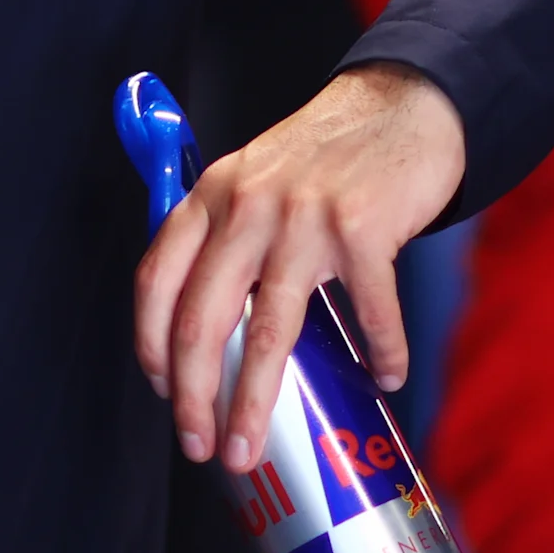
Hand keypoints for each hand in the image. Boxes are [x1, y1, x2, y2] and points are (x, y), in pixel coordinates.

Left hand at [132, 62, 465, 474]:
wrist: (402, 105)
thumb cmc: (326, 157)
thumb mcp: (253, 180)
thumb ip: (227, 239)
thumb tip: (212, 333)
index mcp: (212, 198)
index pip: (156, 281)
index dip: (152, 347)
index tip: (163, 394)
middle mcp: (248, 207)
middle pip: (202, 320)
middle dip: (194, 398)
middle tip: (202, 446)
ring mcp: (304, 219)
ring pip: (269, 333)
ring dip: (256, 403)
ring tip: (252, 446)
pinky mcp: (364, 230)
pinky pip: (368, 313)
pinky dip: (382, 353)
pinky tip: (386, 376)